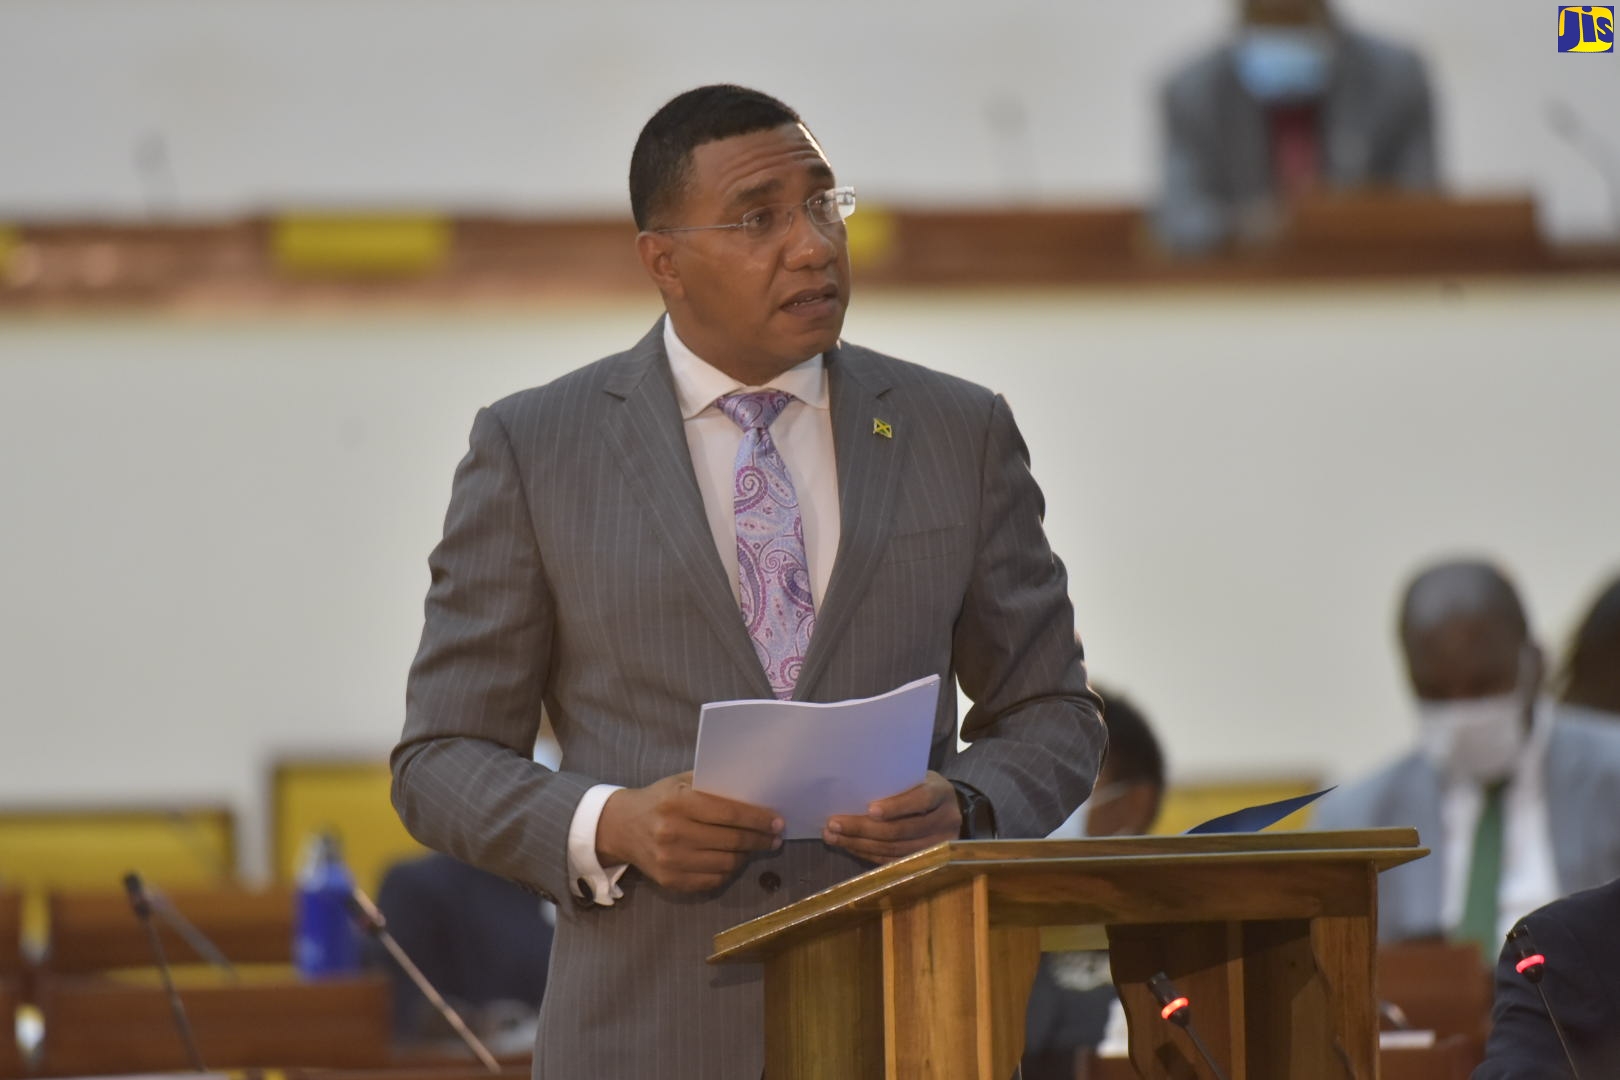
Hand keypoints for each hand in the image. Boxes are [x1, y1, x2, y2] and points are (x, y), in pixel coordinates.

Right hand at [596, 772, 783, 892]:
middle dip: (759, 840)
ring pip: (726, 864)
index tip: (777, 821)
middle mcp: (673, 832)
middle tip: (775, 838)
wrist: (621, 827)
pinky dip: (729, 871)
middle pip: (731, 840)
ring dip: (746, 856)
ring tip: (756, 847)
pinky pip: (712, 880)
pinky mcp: (670, 881)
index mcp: (678, 802)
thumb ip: (713, 786)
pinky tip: (734, 860)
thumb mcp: (681, 782)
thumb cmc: (660, 799)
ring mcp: (671, 860)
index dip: (757, 819)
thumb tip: (755, 794)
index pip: (728, 813)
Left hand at [822, 771, 960, 864]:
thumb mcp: (916, 777)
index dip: (896, 807)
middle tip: (834, 824)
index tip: (870, 809)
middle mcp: (944, 822)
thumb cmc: (923, 786)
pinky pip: (893, 861)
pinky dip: (869, 854)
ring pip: (895, 849)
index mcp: (941, 793)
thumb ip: (896, 783)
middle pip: (902, 830)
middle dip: (863, 828)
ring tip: (834, 837)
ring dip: (860, 844)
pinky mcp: (926, 862)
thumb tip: (853, 791)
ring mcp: (937, 845)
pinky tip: (850, 847)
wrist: (949, 809)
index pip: (921, 800)